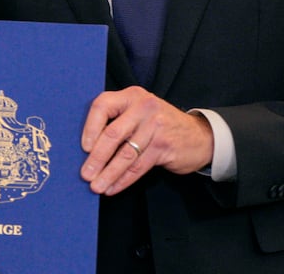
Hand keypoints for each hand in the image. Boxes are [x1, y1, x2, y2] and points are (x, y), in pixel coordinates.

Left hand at [80, 86, 214, 195]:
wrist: (199, 136)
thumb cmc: (160, 124)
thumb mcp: (140, 112)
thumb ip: (118, 120)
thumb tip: (88, 148)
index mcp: (132, 96)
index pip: (103, 105)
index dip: (90, 127)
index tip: (84, 148)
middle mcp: (144, 107)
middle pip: (113, 134)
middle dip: (96, 158)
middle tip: (85, 174)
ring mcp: (156, 126)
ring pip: (125, 154)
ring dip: (108, 173)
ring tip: (96, 186)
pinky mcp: (164, 146)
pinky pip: (138, 166)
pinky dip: (123, 179)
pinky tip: (113, 187)